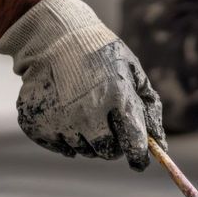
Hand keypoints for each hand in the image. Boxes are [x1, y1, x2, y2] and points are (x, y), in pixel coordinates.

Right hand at [0, 0, 165, 170]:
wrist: (52, 35)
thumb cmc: (99, 53)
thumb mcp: (132, 71)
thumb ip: (148, 107)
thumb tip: (160, 145)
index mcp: (117, 96)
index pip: (133, 142)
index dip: (139, 156)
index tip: (139, 161)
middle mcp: (88, 111)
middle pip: (107, 152)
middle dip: (112, 143)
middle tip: (107, 123)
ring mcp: (60, 119)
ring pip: (83, 151)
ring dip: (87, 137)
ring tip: (82, 108)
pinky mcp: (37, 123)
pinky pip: (60, 147)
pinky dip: (65, 136)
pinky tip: (64, 112)